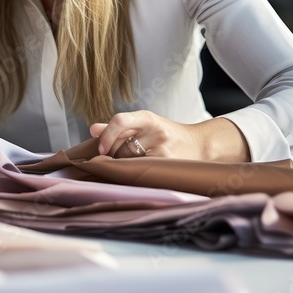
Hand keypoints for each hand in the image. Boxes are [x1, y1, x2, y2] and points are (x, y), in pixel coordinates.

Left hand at [90, 110, 249, 161]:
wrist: (200, 145)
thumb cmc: (165, 134)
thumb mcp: (144, 125)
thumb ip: (119, 127)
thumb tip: (92, 129)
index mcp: (148, 118)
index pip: (121, 121)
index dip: (106, 136)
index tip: (100, 150)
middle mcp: (156, 132)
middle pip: (122, 147)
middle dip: (113, 156)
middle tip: (112, 161)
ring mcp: (164, 150)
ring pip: (131, 162)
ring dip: (124, 166)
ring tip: (129, 165)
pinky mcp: (169, 165)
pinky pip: (142, 172)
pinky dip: (135, 174)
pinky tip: (137, 174)